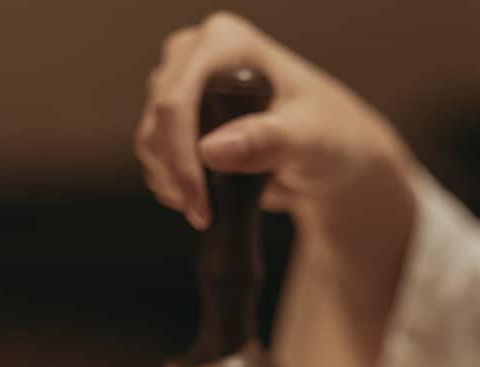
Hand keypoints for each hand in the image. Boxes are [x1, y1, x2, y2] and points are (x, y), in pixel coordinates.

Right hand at [138, 12, 413, 231]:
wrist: (328, 153)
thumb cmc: (329, 135)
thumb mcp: (312, 138)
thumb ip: (271, 141)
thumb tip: (213, 150)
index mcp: (226, 41)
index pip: (178, 98)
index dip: (180, 156)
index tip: (199, 204)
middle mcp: (196, 54)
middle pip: (158, 119)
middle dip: (178, 172)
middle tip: (206, 211)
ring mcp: (183, 83)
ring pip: (150, 138)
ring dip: (172, 180)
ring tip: (210, 205)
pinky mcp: (178, 116)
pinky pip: (154, 153)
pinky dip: (171, 182)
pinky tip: (203, 196)